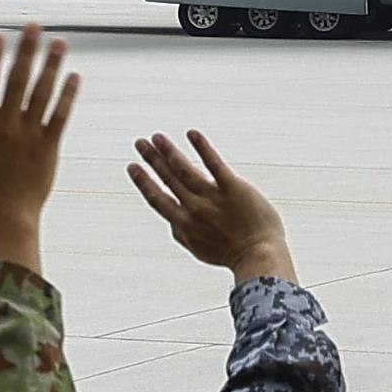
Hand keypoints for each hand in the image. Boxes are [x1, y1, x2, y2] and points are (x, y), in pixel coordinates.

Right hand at [0, 25, 77, 274]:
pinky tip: (73, 75)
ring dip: (51, 65)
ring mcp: (27, 136)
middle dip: (25, 50)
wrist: (3, 216)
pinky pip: (59, 116)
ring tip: (59, 42)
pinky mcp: (48, 148)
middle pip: (17, 81)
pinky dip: (67, 95)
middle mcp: (4, 127)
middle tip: (34, 25)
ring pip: (41, 93)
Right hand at [128, 130, 294, 285]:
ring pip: (184, 169)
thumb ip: (183, 235)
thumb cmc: (231, 255)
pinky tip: (191, 134)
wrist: (259, 257)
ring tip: (157, 137)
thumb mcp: (200, 250)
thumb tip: (171, 222)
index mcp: (183, 225)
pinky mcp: (233, 188)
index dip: (143, 181)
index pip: (157, 199)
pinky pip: (214, 164)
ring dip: (168, 151)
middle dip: (152, 159)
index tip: (132, 166)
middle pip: (168, 179)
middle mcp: (193, 209)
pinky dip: (202, 148)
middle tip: (140, 142)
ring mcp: (212, 198)